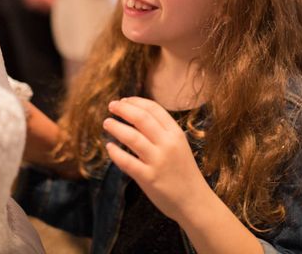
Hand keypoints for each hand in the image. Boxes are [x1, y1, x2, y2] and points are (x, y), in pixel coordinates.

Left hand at [103, 97, 211, 222]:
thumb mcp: (179, 146)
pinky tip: (109, 147)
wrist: (194, 201)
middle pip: (141, 118)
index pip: (154, 109)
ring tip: (107, 123)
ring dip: (116, 127)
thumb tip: (137, 115)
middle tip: (111, 106)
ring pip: (132, 137)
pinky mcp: (149, 178)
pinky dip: (115, 153)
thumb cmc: (183, 172)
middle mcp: (168, 144)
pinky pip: (127, 162)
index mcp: (176, 134)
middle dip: (123, 109)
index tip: (124, 100)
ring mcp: (158, 161)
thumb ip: (162, 132)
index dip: (136, 102)